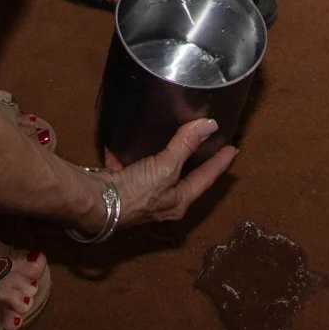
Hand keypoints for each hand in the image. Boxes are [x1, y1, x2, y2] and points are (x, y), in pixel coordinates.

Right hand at [99, 118, 235, 225]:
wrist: (95, 204)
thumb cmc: (134, 192)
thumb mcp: (165, 167)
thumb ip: (185, 145)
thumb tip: (209, 125)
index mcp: (179, 200)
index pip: (207, 178)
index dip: (220, 163)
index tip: (233, 149)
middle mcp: (163, 202)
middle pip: (184, 177)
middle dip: (194, 161)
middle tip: (206, 143)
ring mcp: (142, 196)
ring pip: (158, 172)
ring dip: (162, 157)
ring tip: (170, 139)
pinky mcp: (123, 188)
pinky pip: (130, 168)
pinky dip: (127, 156)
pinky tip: (123, 143)